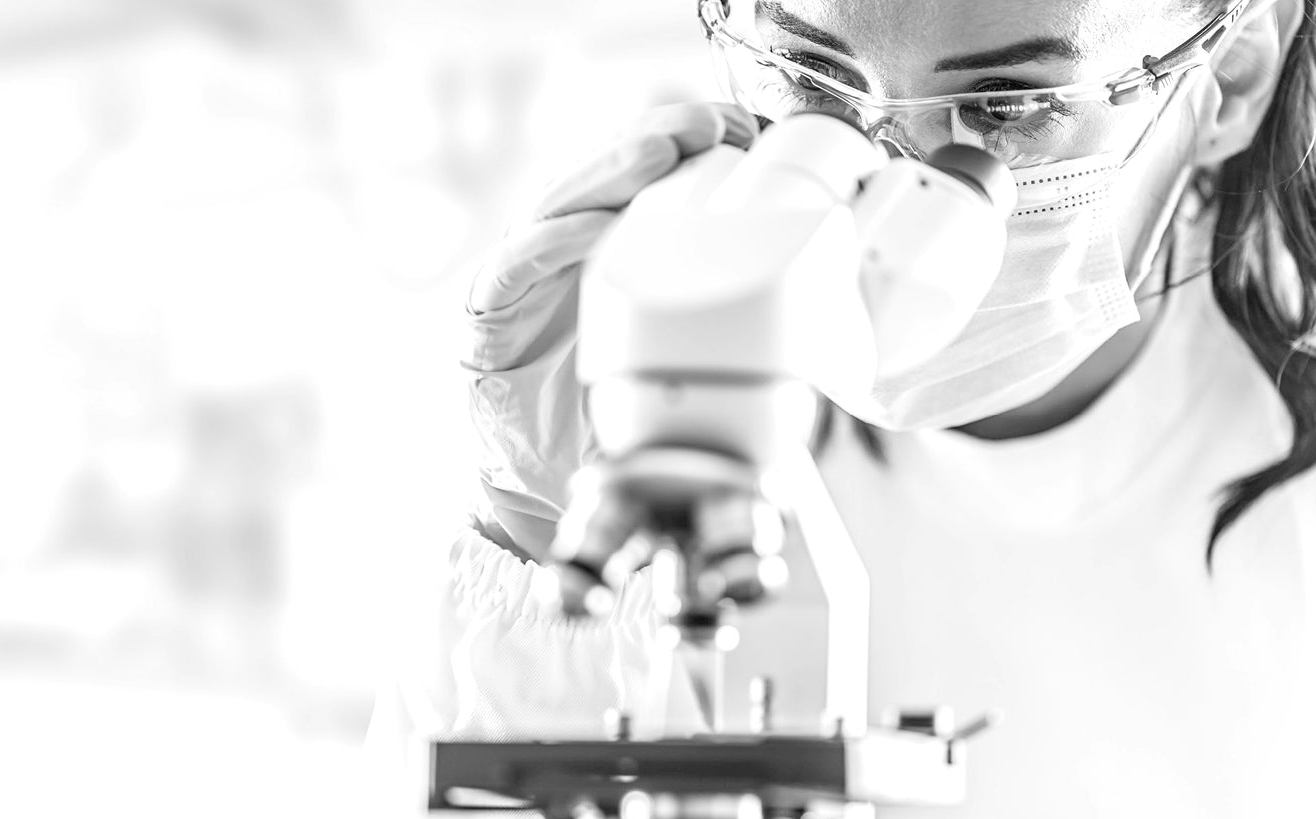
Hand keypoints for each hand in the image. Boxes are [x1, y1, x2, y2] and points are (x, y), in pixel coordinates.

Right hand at [466, 103, 758, 557]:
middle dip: (658, 140)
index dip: (693, 146)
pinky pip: (511, 271)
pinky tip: (583, 229)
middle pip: (606, 179)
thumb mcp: (685, 375)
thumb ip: (738, 338)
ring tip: (655, 153)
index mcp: (614, 259)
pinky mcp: (487, 321)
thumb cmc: (610, 426)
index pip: (649, 183)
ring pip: (558, 207)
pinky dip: (545, 245)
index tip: (744, 130)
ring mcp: (523, 284)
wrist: (540, 493)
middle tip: (707, 125)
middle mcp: (565, 257)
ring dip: (608, 175)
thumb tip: (828, 316)